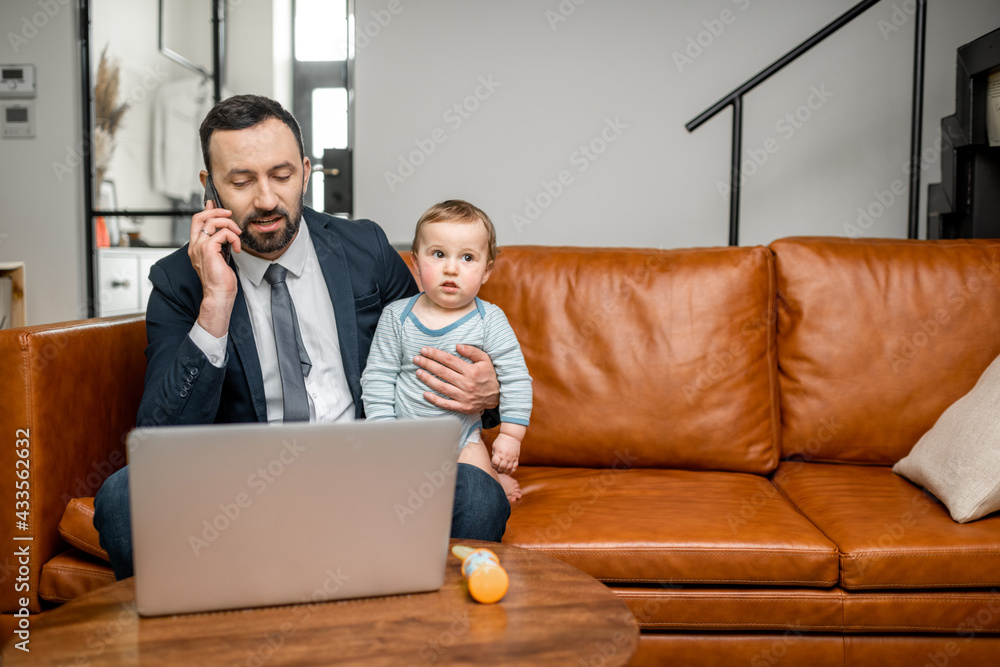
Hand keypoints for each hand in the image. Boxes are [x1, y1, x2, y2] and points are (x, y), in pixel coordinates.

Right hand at [189, 201, 241, 336]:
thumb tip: (225, 233)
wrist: (219, 295)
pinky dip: (234, 238)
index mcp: (196, 247)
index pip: (197, 222)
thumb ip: (220, 244)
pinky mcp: (208, 250)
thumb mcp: (220, 257)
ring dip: (229, 225)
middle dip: (216, 211)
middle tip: (229, 214)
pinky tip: (237, 248)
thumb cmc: (220, 281)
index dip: (206, 211)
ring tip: (238, 235)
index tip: (214, 204)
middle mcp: (195, 245)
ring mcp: (200, 247)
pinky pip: (223, 233)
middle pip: (200, 217)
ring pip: (212, 222)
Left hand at [414, 344, 499, 414]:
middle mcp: (467, 384)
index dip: (435, 354)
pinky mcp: (463, 407)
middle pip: (442, 372)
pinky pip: (446, 404)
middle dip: (427, 364)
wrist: (499, 396)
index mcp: (472, 370)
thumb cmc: (490, 375)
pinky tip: (425, 394)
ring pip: (442, 387)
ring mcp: (464, 397)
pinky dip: (434, 400)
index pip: (449, 360)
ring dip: (427, 379)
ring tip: (418, 372)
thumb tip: (457, 346)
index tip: (424, 350)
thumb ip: (472, 351)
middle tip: (416, 359)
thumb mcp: (486, 360)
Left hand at [490, 433, 519, 474]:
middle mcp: (505, 456)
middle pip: (501, 468)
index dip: (493, 466)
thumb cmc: (501, 440)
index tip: (492, 465)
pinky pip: (515, 466)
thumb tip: (493, 463)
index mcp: (499, 453)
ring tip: (502, 471)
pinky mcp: (516, 458)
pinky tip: (509, 472)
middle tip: (497, 470)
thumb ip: (494, 455)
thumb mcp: (494, 446)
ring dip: (505, 472)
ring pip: (508, 469)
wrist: (511, 435)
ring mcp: (512, 458)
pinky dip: (512, 470)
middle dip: (498, 470)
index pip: (495, 463)